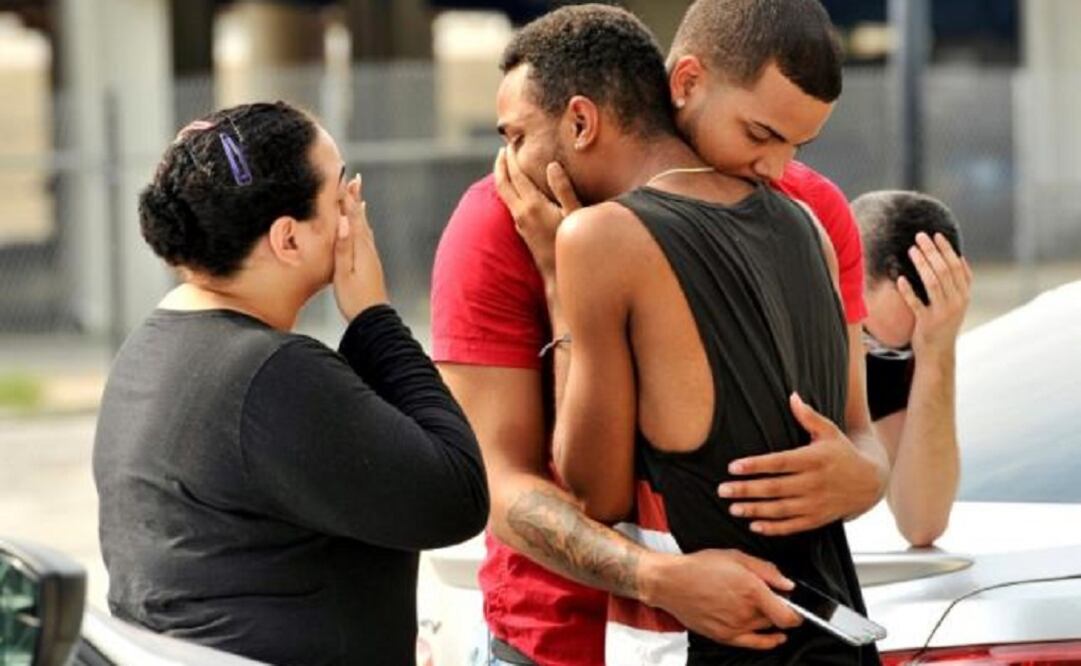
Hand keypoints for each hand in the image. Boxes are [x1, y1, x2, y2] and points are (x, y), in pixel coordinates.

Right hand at [333, 174, 387, 320]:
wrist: (373, 319)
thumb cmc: (355, 299)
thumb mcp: (343, 274)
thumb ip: (343, 248)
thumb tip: (343, 222)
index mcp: (360, 248)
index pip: (352, 217)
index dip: (347, 199)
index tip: (344, 180)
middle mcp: (368, 248)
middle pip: (360, 218)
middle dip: (355, 198)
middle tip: (353, 180)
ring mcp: (371, 256)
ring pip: (364, 226)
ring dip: (359, 209)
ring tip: (357, 195)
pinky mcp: (370, 263)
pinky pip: (365, 236)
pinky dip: (362, 225)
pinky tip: (362, 226)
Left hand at [493, 146, 579, 279]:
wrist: (559, 277)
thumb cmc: (572, 246)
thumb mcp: (574, 215)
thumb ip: (564, 189)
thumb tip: (552, 166)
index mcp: (533, 206)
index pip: (517, 175)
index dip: (513, 157)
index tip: (513, 142)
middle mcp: (521, 214)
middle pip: (502, 183)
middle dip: (501, 164)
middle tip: (504, 148)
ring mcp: (520, 223)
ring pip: (504, 194)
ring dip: (503, 176)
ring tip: (507, 163)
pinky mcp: (522, 231)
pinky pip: (510, 203)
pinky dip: (509, 189)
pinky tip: (517, 188)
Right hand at [642, 549, 800, 649]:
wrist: (671, 582)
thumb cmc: (700, 567)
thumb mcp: (736, 556)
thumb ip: (766, 570)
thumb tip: (788, 584)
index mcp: (752, 590)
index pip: (788, 615)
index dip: (798, 613)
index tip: (798, 607)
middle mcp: (745, 612)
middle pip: (777, 620)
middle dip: (779, 609)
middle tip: (771, 598)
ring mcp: (734, 627)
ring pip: (766, 629)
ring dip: (769, 620)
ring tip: (760, 607)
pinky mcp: (724, 636)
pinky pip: (754, 644)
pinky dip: (767, 641)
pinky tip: (774, 638)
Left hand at [717, 393, 883, 535]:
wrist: (870, 482)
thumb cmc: (843, 452)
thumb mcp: (830, 432)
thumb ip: (809, 417)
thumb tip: (792, 396)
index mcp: (814, 460)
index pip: (780, 463)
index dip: (756, 465)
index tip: (733, 467)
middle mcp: (814, 483)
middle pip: (775, 488)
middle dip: (747, 490)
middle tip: (722, 490)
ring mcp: (816, 504)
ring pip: (781, 509)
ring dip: (755, 510)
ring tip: (733, 508)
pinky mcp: (818, 519)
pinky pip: (793, 526)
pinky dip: (774, 528)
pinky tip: (754, 526)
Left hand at [899, 232, 971, 358]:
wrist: (938, 352)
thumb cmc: (943, 323)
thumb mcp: (957, 303)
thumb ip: (959, 283)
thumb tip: (960, 258)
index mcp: (964, 295)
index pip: (957, 267)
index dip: (947, 250)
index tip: (936, 235)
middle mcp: (957, 302)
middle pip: (945, 271)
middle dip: (932, 251)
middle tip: (920, 236)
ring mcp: (943, 313)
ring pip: (933, 283)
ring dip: (922, 264)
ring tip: (912, 250)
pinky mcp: (927, 323)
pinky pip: (916, 303)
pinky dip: (908, 291)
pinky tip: (900, 279)